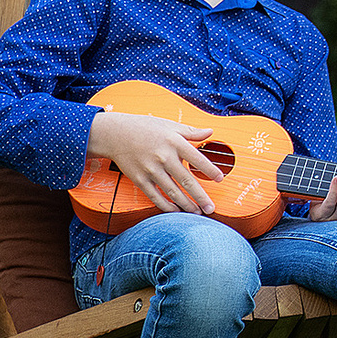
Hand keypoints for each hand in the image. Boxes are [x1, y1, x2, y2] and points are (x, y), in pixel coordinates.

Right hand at [88, 111, 220, 214]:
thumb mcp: (170, 125)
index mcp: (174, 142)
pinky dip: (166, 206)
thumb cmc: (145, 127)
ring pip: (172, 191)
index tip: (220, 179)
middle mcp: (164, 157)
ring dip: (186, 205)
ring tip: (197, 212)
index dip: (210, 171)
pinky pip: (155, 196)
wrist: (116, 134)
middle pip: (186, 181)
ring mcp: (151, 170)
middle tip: (211, 208)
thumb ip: (191, 132)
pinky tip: (176, 211)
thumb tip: (210, 132)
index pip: (197, 159)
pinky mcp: (139, 179)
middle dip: (200, 197)